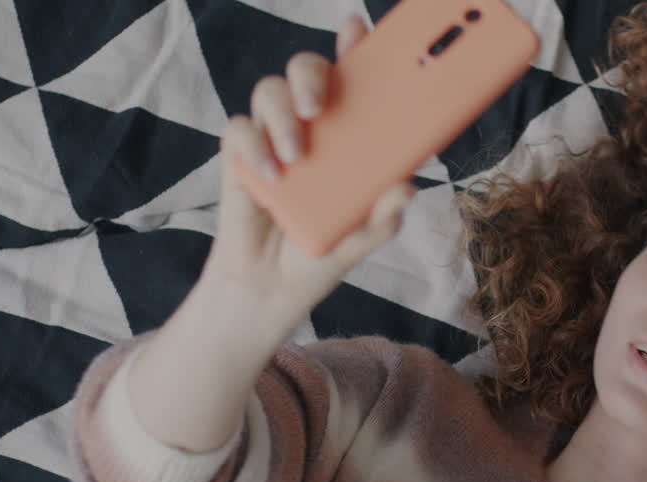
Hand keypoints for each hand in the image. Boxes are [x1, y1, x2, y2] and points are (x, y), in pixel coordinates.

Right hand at [202, 15, 415, 330]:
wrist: (273, 286)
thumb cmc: (322, 252)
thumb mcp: (363, 238)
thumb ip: (385, 215)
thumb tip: (407, 185)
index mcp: (348, 133)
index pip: (351, 77)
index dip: (355, 47)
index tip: (358, 30)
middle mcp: (311, 126)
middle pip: (307, 70)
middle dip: (312, 74)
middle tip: (319, 106)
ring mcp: (273, 136)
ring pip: (270, 92)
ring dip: (283, 116)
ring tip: (296, 156)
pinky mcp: (241, 156)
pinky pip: (239, 128)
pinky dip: (254, 144)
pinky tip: (271, 173)